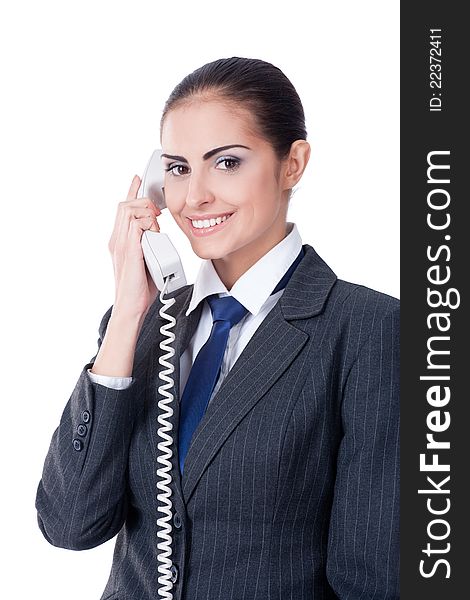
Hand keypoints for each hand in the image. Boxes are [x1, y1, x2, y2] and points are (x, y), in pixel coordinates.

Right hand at [108, 175, 161, 317]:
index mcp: (120, 241)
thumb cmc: (140, 289)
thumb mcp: (146, 260)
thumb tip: (159, 236)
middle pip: (125, 204)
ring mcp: (121, 244)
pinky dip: (148, 223)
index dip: (131, 191)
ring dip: (147, 213)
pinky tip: (155, 232)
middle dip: (143, 201)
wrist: (131, 306)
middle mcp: (117, 239)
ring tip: (156, 227)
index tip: (138, 179)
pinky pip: (136, 224)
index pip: (123, 209)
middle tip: (157, 213)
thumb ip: (150, 245)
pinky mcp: (129, 249)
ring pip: (129, 210)